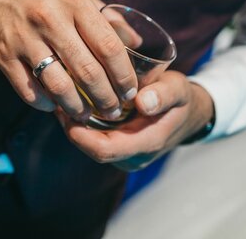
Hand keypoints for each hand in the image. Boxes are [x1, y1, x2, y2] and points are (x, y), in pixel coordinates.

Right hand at [0, 0, 137, 120]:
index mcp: (74, 4)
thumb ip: (108, 18)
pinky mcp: (3, 55)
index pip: (109, 47)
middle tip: (113, 111)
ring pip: (58, 86)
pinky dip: (45, 103)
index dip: (124, 75)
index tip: (131, 92)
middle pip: (87, 71)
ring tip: (86, 115)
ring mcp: (24, 39)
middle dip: (106, 98)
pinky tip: (54, 105)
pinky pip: (28, 89)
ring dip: (77, 107)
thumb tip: (137, 43)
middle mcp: (50, 21)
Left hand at [55, 71, 214, 170]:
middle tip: (56, 98)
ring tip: (61, 98)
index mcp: (144, 144)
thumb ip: (164, 94)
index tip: (63, 110)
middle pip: (91, 148)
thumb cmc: (181, 100)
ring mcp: (124, 154)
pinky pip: (95, 139)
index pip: (103, 150)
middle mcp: (131, 155)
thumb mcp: (178, 90)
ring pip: (90, 144)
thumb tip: (143, 101)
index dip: (80, 135)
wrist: (189, 115)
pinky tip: (74, 102)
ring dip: (74, 124)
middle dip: (71, 126)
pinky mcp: (119, 146)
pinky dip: (82, 123)